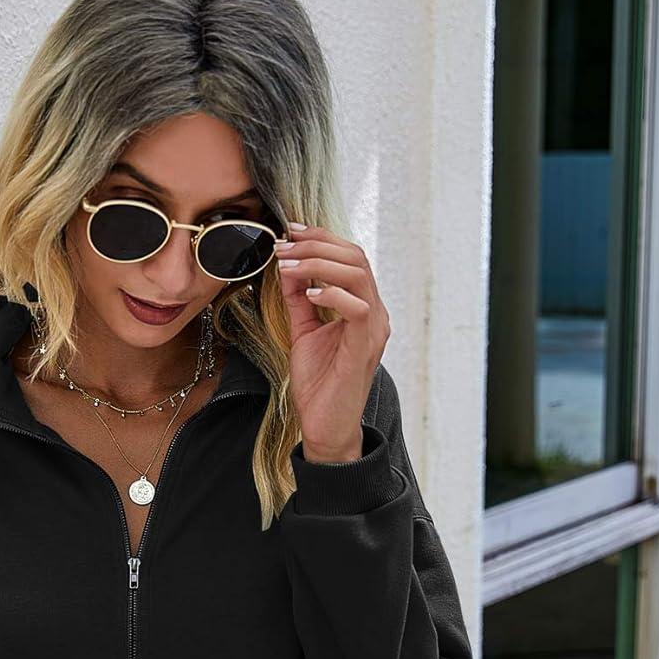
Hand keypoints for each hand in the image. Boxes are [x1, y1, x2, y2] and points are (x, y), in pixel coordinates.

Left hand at [272, 222, 390, 462]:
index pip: (349, 257)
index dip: (321, 238)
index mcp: (362, 306)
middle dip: (317, 244)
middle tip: (285, 246)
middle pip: (356, 257)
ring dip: (319, 263)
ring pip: (358, 274)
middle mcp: (373, 312)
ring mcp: (373, 328)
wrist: (325, 426)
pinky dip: (332, 293)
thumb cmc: (318, 384)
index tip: (290, 232)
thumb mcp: (303, 332)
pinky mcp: (365, 346)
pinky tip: (309, 293)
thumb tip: (287, 266)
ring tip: (290, 266)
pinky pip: (357, 307)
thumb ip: (299, 300)